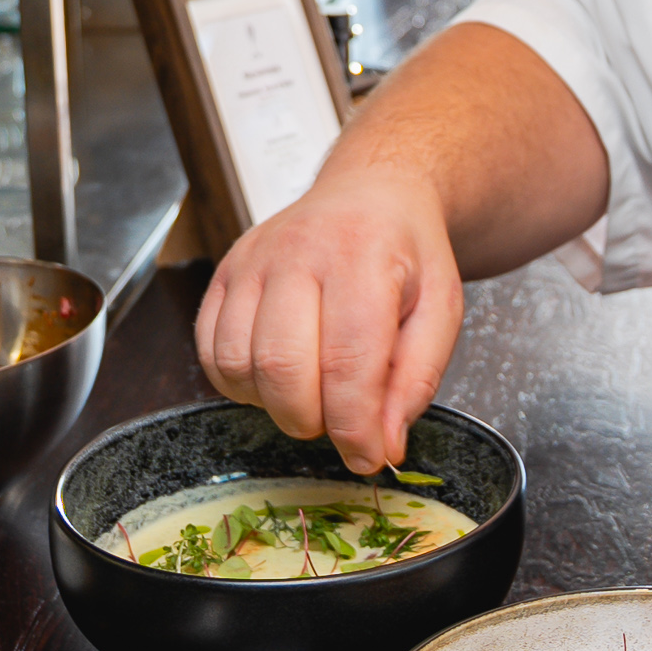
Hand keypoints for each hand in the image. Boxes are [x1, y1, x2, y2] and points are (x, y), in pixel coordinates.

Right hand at [192, 164, 463, 476]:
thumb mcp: (441, 309)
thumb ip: (416, 380)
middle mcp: (298, 250)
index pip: (348, 361)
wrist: (370, 192)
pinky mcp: (223, 272)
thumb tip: (383, 447)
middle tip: (340, 424)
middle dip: (312, 420)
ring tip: (311, 394)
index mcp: (363, 254)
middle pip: (283, 366)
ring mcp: (252, 259)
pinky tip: (276, 377)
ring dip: (273, 404)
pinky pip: (211, 351)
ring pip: (239, 363)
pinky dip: (240, 384)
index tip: (369, 458)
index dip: (355, 427)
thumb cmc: (405, 252)